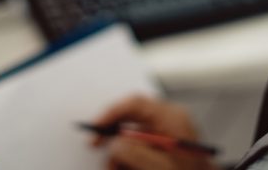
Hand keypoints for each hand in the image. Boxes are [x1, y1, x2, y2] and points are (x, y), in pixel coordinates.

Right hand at [91, 95, 218, 169]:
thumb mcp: (161, 167)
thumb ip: (135, 152)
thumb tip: (113, 142)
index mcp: (172, 117)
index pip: (136, 104)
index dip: (111, 113)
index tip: (95, 127)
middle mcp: (171, 119)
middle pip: (133, 117)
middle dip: (114, 137)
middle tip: (96, 148)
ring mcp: (170, 131)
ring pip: (134, 135)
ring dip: (121, 153)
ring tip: (115, 169)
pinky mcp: (168, 145)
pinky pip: (142, 145)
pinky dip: (131, 158)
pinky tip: (126, 167)